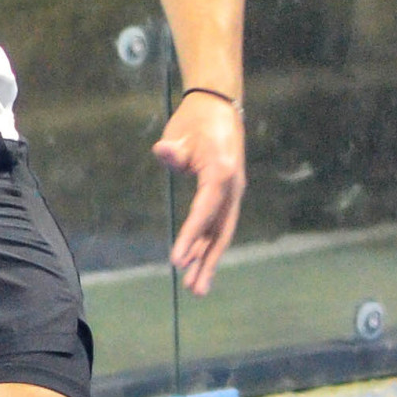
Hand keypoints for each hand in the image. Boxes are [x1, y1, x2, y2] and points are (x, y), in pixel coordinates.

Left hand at [153, 91, 245, 296]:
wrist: (218, 107)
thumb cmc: (195, 120)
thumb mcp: (181, 132)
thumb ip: (173, 148)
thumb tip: (164, 153)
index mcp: (221, 172)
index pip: (204, 211)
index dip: (191, 236)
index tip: (177, 260)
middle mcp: (232, 187)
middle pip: (220, 230)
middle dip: (206, 261)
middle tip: (193, 289)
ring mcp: (232, 192)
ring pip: (221, 231)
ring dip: (208, 258)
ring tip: (196, 287)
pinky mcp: (226, 195)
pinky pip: (218, 224)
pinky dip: (208, 244)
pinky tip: (199, 262)